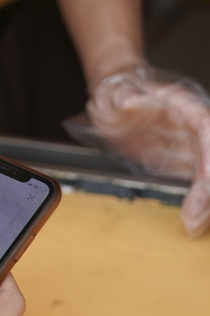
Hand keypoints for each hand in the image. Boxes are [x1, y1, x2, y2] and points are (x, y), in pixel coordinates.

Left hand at [65, 65, 209, 236]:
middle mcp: (193, 128)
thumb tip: (131, 101)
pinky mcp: (182, 163)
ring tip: (193, 225)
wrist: (117, 101)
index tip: (208, 175)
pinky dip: (197, 203)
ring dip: (206, 201)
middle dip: (207, 188)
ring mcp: (190, 147)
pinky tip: (192, 221)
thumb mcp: (115, 90)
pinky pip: (196, 185)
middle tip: (196, 216)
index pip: (206, 127)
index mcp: (183, 105)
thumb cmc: (120, 92)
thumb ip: (123, 94)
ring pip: (207, 176)